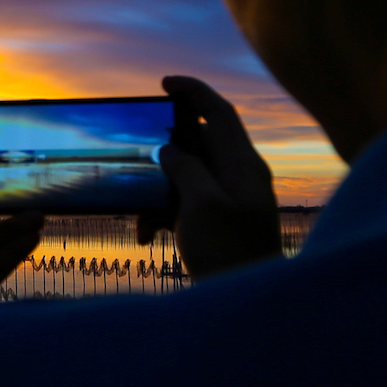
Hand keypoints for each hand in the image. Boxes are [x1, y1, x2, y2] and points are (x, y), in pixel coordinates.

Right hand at [138, 75, 282, 277]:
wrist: (247, 304)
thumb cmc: (230, 253)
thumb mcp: (201, 205)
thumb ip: (185, 168)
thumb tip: (170, 150)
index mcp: (243, 165)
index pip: (220, 113)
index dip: (195, 92)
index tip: (165, 83)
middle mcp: (241, 177)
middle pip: (200, 145)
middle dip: (165, 153)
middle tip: (138, 158)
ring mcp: (233, 200)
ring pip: (189, 178)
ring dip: (159, 192)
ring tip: (140, 217)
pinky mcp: (222, 222)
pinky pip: (188, 204)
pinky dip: (166, 214)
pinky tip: (148, 235)